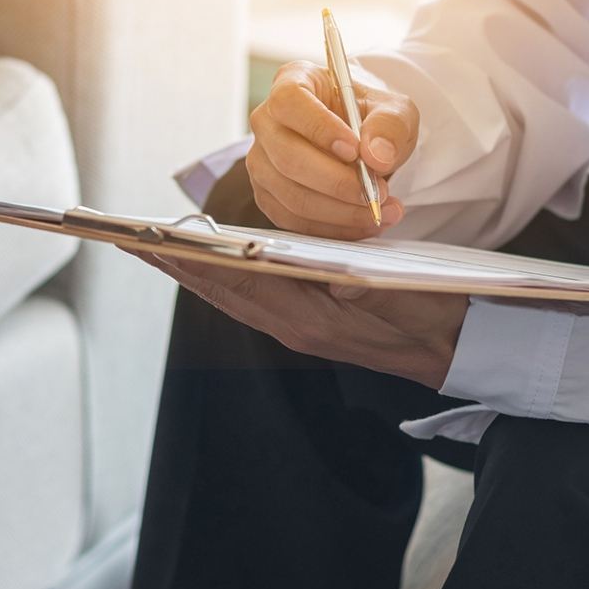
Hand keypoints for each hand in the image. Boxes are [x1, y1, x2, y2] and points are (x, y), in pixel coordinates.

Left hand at [130, 250, 465, 387]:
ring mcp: (296, 329)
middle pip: (218, 289)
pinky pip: (249, 299)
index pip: (232, 280)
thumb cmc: (431, 312)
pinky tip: (209, 264)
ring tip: (154, 247)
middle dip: (173, 262)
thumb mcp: (387, 287)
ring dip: (191, 270)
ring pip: (229, 295)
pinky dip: (222, 278)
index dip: (188, 256)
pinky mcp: (305, 325)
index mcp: (305, 319)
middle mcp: (291, 326)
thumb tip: (289, 256)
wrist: (461, 349)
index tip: (147, 238)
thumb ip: (339, 274)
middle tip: (128, 238)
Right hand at [246, 61, 418, 239]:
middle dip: (336, 183)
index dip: (318, 128)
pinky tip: (362, 223)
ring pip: (290, 194)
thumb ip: (390, 125)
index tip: (355, 151)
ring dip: (339, 211)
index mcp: (292, 82)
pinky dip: (331, 228)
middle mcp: (266, 120)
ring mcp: (262, 160)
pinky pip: (292, 219)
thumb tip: (376, 155)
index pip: (289, 103)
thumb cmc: (369, 118)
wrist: (361, 142)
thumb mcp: (394, 110)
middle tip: (377, 192)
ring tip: (381, 210)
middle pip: (286, 156)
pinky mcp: (267, 193)